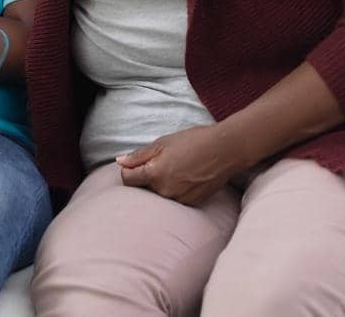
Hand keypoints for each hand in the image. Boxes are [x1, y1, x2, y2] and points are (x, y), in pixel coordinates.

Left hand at [116, 124, 250, 205]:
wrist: (225, 150)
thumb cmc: (194, 141)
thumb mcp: (162, 143)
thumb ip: (139, 155)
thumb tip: (120, 162)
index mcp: (155, 173)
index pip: (128, 179)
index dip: (128, 170)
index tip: (136, 164)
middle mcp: (165, 191)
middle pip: (143, 188)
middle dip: (146, 176)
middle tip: (162, 162)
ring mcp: (179, 199)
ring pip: (160, 194)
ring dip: (161, 184)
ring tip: (178, 168)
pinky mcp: (192, 203)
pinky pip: (175, 198)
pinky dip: (175, 189)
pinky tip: (186, 176)